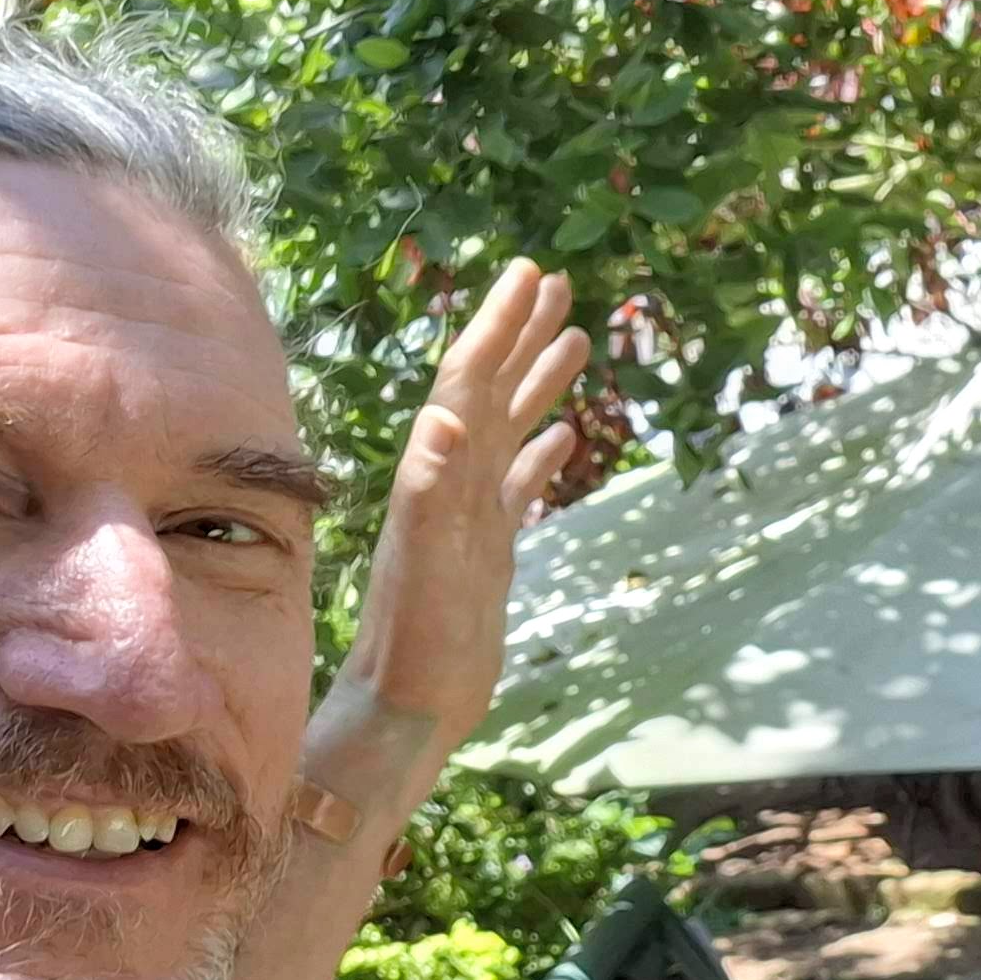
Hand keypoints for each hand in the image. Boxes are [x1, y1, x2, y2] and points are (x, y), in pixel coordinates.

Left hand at [333, 261, 593, 757]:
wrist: (405, 704)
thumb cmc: (417, 646)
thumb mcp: (426, 568)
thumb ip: (432, 493)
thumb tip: (448, 417)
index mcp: (439, 477)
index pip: (469, 383)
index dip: (499, 328)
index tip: (531, 274)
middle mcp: (451, 483)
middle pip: (489, 390)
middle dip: (520, 335)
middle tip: (556, 281)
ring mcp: (470, 513)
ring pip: (508, 429)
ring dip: (536, 382)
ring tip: (575, 340)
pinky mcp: (485, 548)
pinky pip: (517, 484)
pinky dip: (540, 453)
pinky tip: (564, 439)